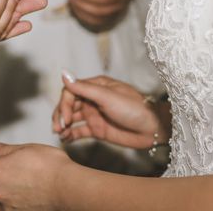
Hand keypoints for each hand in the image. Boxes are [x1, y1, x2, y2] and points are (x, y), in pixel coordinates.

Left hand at [0, 140, 68, 210]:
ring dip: (1, 196)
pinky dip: (4, 208)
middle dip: (2, 179)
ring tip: (18, 192)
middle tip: (21, 177)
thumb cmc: (50, 165)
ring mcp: (4, 205)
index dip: (6, 160)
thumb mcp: (25, 148)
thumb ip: (2, 148)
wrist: (67, 186)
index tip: (18, 163)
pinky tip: (13, 204)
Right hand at [53, 74, 168, 148]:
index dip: (64, 104)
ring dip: (63, 125)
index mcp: (95, 86)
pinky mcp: (98, 130)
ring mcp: (95, 115)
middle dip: (61, 115)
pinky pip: (79, 131)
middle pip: (68, 105)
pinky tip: (65, 139)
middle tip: (59, 128)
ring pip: (72, 118)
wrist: (154, 129)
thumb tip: (64, 73)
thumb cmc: (134, 108)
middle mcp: (92, 99)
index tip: (65, 118)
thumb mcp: (107, 97)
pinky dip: (70, 134)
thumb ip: (84, 88)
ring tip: (60, 134)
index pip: (70, 92)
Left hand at [68, 0, 133, 31]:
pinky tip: (76, 8)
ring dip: (80, 12)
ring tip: (71, 2)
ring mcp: (116, 14)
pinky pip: (95, 22)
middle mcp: (120, 5)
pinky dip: (83, 16)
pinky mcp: (110, 18)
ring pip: (96, 19)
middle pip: (99, 11)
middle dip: (81, 5)